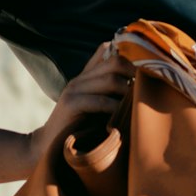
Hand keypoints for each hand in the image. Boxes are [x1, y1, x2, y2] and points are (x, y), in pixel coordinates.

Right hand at [28, 40, 134, 166]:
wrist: (48, 146)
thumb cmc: (78, 129)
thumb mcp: (96, 108)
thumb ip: (111, 95)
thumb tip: (140, 87)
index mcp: (86, 75)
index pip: (107, 50)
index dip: (128, 53)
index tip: (146, 65)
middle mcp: (80, 78)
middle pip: (114, 61)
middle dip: (134, 71)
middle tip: (148, 85)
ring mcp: (74, 89)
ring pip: (110, 79)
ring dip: (128, 91)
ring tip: (137, 102)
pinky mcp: (70, 104)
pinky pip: (99, 101)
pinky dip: (114, 107)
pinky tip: (121, 116)